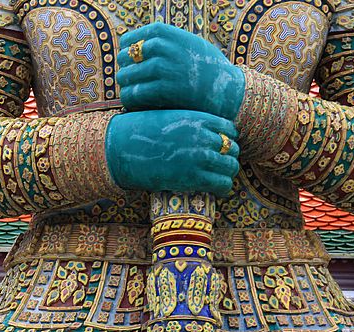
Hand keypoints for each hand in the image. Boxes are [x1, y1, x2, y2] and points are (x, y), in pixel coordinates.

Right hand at [106, 109, 239, 196]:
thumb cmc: (137, 132)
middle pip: (232, 149)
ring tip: (217, 180)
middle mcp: (204, 136)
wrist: (121, 148)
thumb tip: (194, 134)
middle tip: (219, 168)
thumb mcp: (167, 117)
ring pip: (230, 168)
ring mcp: (200, 157)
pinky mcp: (193, 177)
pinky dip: (222, 188)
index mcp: (199, 118)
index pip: (229, 129)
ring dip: (226, 175)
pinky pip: (221, 184)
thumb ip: (187, 123)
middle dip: (228, 158)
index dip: (226, 140)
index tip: (218, 149)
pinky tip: (216, 190)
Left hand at [117, 23, 244, 120]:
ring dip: (126, 86)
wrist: (226, 89)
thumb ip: (166, 42)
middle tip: (130, 79)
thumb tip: (137, 47)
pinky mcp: (164, 90)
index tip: (129, 61)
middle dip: (125, 69)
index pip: (131, 39)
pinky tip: (137, 103)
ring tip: (134, 92)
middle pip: (126, 58)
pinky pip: (132, 94)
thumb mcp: (188, 44)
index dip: (126, 52)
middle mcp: (164, 48)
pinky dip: (130, 100)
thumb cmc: (205, 68)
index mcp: (168, 34)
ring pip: (125, 77)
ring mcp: (164, 69)